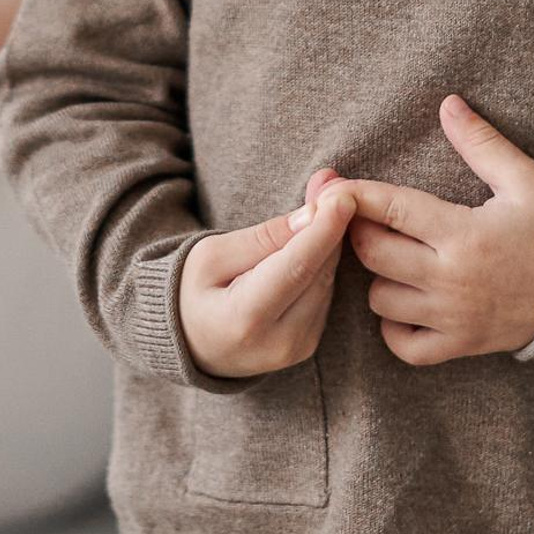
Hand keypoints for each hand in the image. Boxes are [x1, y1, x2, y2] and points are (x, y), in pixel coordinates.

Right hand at [176, 182, 358, 378]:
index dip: (324, 230)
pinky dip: (319, 265)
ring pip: (326, 282)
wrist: (188, 341)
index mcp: (244, 319)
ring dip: (325, 243)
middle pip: (318, 273)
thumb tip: (313, 214)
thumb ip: (264, 237)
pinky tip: (308, 244)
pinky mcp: (308, 345)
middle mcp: (278, 342)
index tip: (344, 195)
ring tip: (316, 209)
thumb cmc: (191, 290)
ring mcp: (296, 349)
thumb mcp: (212, 254)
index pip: (296, 268)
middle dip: (329, 226)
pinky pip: (323, 294)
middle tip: (332, 185)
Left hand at [317, 94, 533, 365]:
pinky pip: (404, 345)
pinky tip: (404, 300)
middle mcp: (453, 279)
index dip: (355, 194)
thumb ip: (481, 142)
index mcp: (464, 233)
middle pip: (372, 254)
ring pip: (380, 299)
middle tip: (365, 216)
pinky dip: (393, 326)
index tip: (336, 184)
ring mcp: (456, 318)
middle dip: (360, 230)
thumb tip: (447, 104)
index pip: (389, 208)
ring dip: (376, 276)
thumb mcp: (524, 178)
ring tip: (391, 255)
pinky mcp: (463, 346)